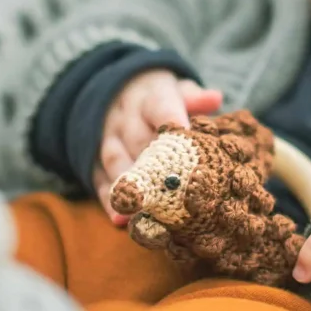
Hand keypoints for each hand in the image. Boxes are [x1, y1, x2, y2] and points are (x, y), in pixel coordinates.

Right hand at [93, 70, 222, 222]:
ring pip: (115, 159)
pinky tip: (121, 220)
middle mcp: (126, 118)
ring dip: (130, 184)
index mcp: (151, 98)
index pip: (161, 107)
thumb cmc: (162, 100)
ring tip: (143, 208)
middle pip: (137, 139)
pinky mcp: (95, 160)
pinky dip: (109, 200)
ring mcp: (108, 139)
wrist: (120, 95)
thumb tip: (215, 98)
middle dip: (153, 163)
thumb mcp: (178, 90)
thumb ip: (194, 98)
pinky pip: (99, 179)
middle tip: (171, 187)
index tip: (184, 135)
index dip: (171, 120)